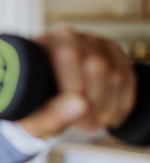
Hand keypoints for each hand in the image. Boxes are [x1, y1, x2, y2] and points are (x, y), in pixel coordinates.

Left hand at [17, 27, 136, 139]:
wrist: (42, 103)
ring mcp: (92, 42)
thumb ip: (52, 115)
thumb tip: (82, 105)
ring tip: (93, 122)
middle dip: (95, 105)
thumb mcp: (35, 119)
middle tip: (85, 125)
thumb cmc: (34, 109)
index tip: (76, 120)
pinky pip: (128, 77)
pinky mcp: (111, 51)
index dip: (77, 92)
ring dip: (109, 108)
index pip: (70, 57)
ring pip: (116, 75)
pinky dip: (123, 103)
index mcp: (42, 46)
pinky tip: (109, 117)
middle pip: (97, 66)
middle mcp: (68, 37)